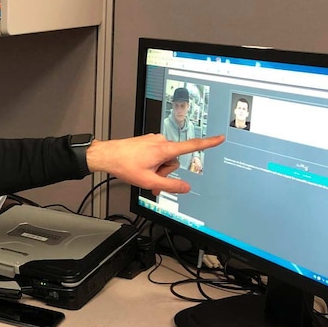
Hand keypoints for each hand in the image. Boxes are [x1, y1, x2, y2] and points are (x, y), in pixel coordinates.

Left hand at [85, 133, 223, 193]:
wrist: (107, 155)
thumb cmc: (124, 165)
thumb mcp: (149, 181)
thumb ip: (170, 186)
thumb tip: (185, 188)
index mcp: (164, 149)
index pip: (191, 146)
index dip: (208, 143)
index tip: (220, 138)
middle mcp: (161, 141)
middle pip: (175, 160)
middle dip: (166, 172)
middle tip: (152, 178)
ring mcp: (153, 141)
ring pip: (165, 159)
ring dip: (158, 169)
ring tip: (144, 172)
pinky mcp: (148, 142)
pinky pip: (157, 155)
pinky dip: (153, 164)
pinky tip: (141, 168)